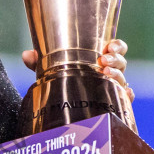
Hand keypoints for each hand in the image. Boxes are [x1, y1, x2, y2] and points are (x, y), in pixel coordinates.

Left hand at [21, 38, 136, 129]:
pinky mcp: (112, 103)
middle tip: (104, 61)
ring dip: (118, 75)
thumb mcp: (50, 69)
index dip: (117, 46)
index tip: (109, 46)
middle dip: (116, 59)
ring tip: (106, 74)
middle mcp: (108, 72)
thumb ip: (39, 62)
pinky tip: (125, 93)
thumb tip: (27, 55)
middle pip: (121, 63)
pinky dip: (127, 95)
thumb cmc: (61, 80)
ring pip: (122, 79)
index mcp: (98, 59)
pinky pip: (125, 99)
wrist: (61, 107)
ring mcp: (111, 88)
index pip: (116, 49)